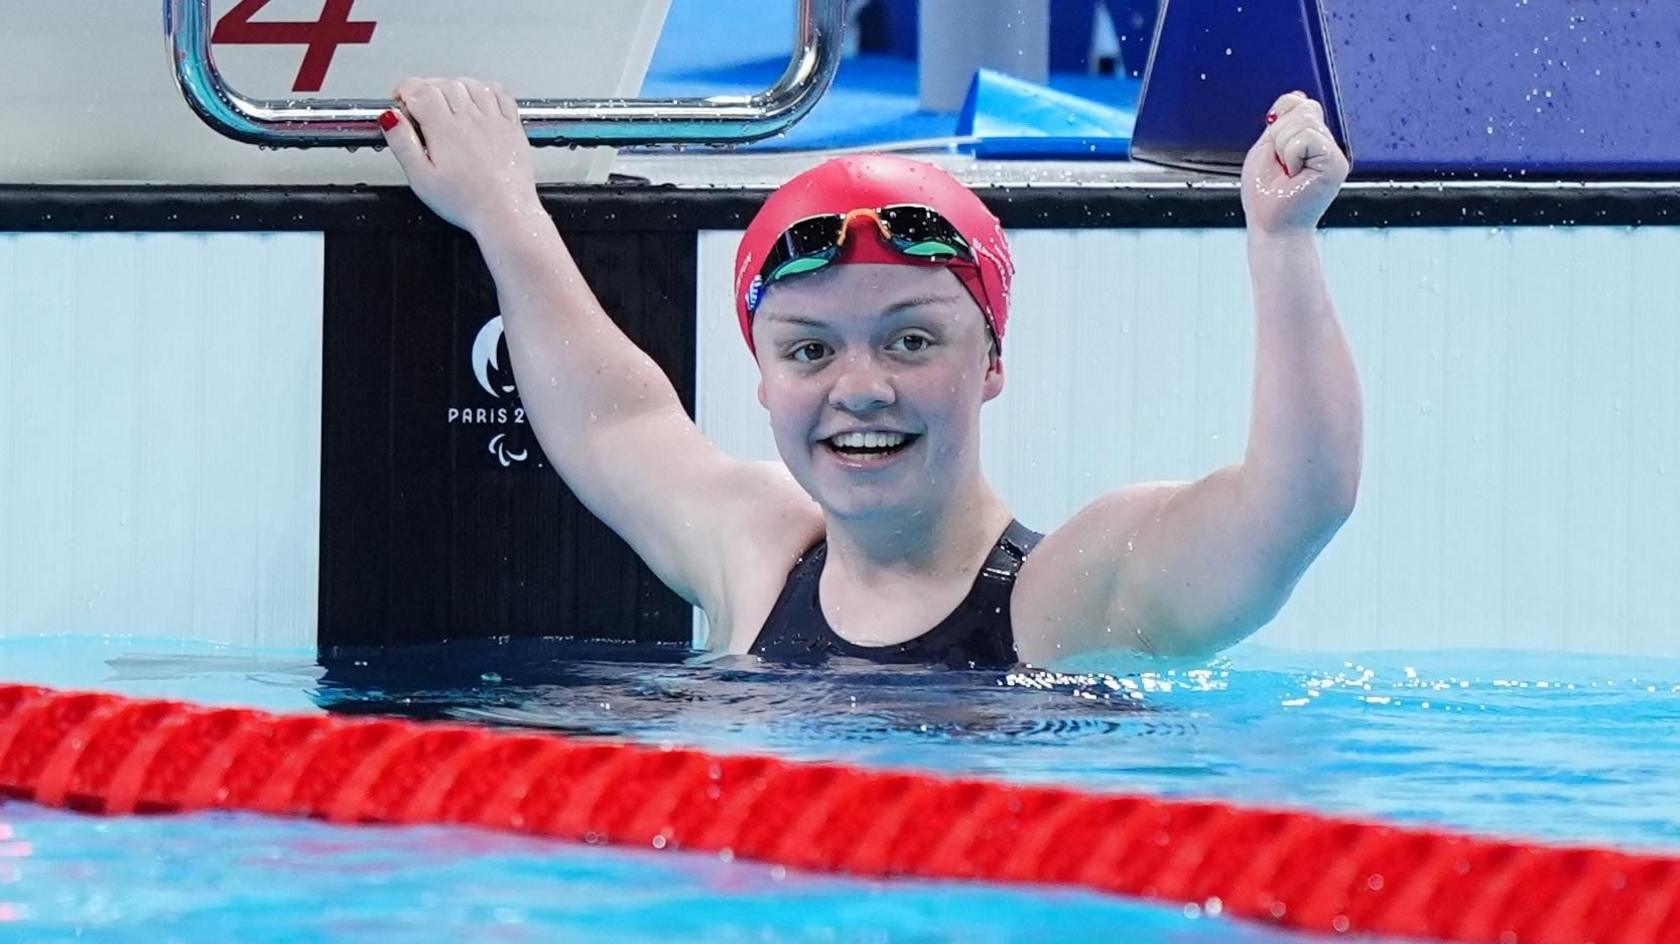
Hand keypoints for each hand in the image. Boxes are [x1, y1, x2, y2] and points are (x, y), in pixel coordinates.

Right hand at [381, 77, 540, 234]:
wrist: (506, 214)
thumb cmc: (467, 202)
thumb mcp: (421, 178)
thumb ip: (402, 144)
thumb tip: (389, 118)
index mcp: (445, 128)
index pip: (419, 89)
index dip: (404, 91)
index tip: (400, 103)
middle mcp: (471, 118)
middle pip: (443, 84)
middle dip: (426, 90)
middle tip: (419, 110)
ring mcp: (494, 119)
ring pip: (470, 84)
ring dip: (453, 87)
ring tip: (446, 106)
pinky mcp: (512, 126)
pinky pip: (499, 93)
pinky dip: (485, 90)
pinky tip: (478, 101)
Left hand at [1241, 92, 1348, 235]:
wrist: (1271, 225)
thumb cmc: (1266, 194)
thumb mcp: (1267, 148)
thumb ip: (1281, 122)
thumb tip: (1297, 96)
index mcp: (1311, 139)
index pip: (1299, 103)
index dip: (1280, 119)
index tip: (1274, 148)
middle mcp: (1327, 143)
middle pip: (1302, 108)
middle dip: (1278, 136)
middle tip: (1281, 166)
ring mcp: (1334, 153)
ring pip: (1303, 122)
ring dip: (1283, 148)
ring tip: (1288, 172)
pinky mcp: (1335, 163)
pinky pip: (1305, 139)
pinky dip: (1290, 155)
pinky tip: (1296, 175)